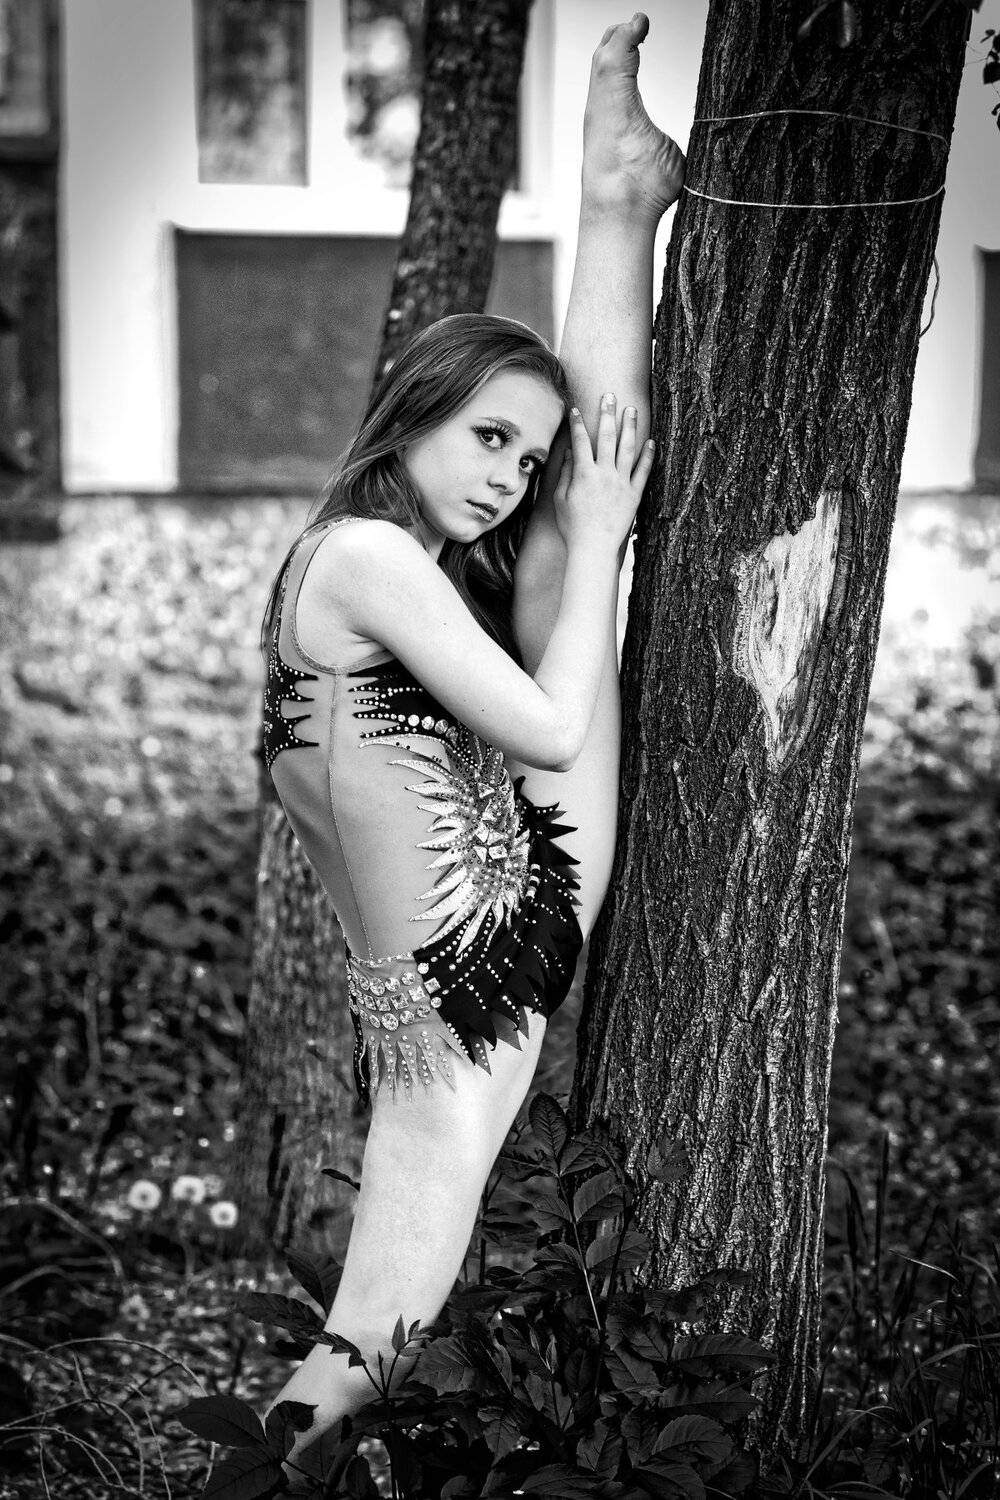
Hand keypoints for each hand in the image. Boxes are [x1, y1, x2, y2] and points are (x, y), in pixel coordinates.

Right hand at [553, 394, 654, 550]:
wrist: (594, 549)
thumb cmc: (573, 527)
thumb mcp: (560, 500)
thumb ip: (565, 474)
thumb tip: (569, 453)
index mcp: (584, 474)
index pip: (580, 441)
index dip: (577, 424)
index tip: (576, 410)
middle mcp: (605, 474)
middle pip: (607, 437)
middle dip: (607, 414)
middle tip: (609, 396)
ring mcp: (622, 483)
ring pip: (628, 448)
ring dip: (630, 426)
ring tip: (631, 410)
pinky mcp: (635, 494)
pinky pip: (644, 471)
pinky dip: (648, 455)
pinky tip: (651, 442)